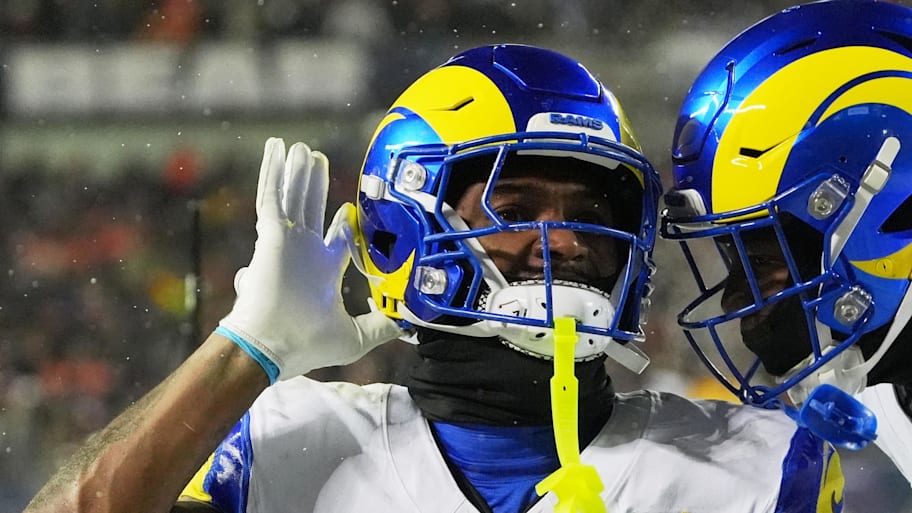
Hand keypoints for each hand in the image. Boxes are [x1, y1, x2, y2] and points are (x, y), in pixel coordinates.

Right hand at [219, 138, 403, 381]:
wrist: (272, 345)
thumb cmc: (306, 345)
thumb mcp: (356, 336)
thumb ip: (382, 326)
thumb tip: (408, 322)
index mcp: (321, 272)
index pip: (334, 240)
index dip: (342, 224)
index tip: (347, 210)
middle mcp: (303, 253)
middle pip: (311, 209)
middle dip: (314, 185)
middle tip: (317, 159)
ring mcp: (286, 241)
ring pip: (293, 196)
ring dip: (297, 172)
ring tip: (299, 148)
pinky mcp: (271, 234)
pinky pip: (272, 195)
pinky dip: (273, 171)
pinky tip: (277, 149)